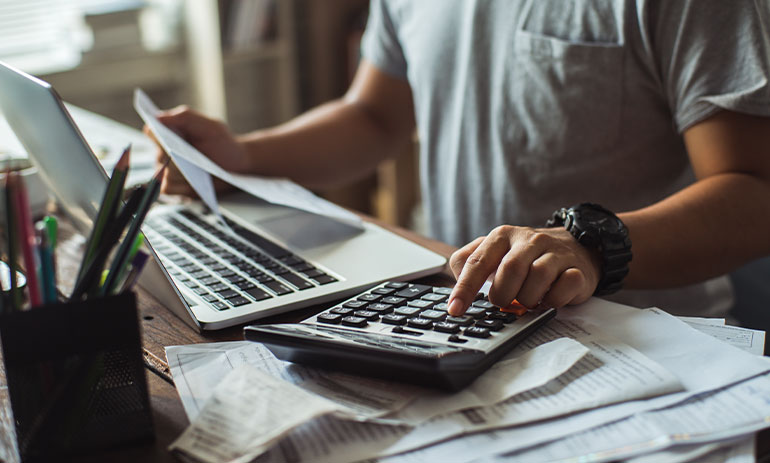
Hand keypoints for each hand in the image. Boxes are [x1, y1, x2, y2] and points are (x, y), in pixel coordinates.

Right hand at [145, 106, 248, 195]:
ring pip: (161, 173)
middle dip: (171, 155)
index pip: (151, 132)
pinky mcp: (177, 187)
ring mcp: (170, 171)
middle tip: (185, 155)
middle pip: (158, 155)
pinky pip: (167, 188)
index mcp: (170, 134)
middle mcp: (166, 153)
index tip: (165, 136)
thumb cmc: (222, 143)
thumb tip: (157, 117)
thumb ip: (185, 117)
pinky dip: (179, 186)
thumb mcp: (209, 126)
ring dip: (177, 171)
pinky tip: (194, 181)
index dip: (155, 134)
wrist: (238, 164)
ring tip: (196, 168)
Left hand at [446, 225, 601, 315]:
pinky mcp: (577, 269)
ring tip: (528, 300)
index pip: (477, 261)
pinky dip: (554, 300)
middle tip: (504, 302)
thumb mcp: (496, 253)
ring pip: (538, 277)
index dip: (464, 288)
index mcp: (502, 236)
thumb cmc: (527, 257)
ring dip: (528, 298)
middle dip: (503, 294)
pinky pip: (565, 286)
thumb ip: (470, 264)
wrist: (576, 248)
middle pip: (510, 270)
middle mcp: (529, 240)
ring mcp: (555, 252)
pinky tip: (549, 300)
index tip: (455, 309)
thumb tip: (455, 287)